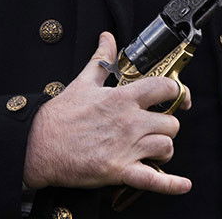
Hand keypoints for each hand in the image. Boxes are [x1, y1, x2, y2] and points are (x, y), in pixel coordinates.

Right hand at [22, 32, 191, 194]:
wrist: (38, 146)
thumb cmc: (59, 116)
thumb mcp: (82, 82)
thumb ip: (101, 59)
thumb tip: (107, 37)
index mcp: (121, 98)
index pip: (164, 88)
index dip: (176, 91)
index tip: (177, 96)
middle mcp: (129, 122)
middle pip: (171, 123)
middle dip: (166, 125)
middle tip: (155, 128)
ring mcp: (126, 147)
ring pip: (166, 147)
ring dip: (163, 149)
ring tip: (152, 150)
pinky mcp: (121, 171)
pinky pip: (155, 180)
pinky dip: (172, 184)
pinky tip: (183, 184)